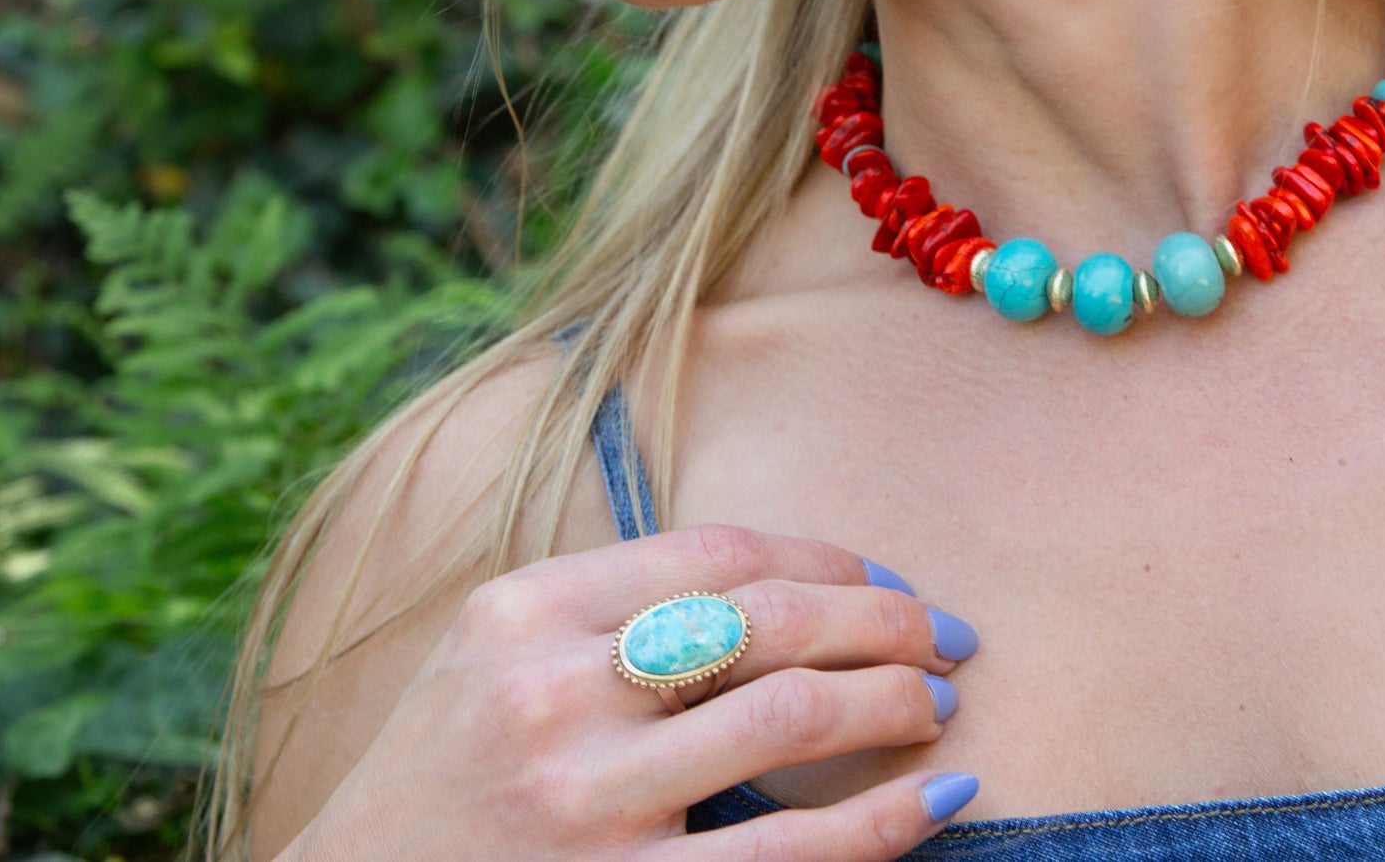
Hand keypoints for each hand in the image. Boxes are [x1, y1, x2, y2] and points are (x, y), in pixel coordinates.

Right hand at [290, 522, 979, 859]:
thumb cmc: (438, 779)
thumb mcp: (490, 658)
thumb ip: (604, 609)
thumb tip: (776, 587)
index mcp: (524, 610)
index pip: (715, 552)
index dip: (824, 559)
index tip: (885, 579)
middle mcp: (552, 691)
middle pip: (766, 620)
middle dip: (882, 622)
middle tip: (947, 636)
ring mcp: (585, 802)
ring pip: (789, 717)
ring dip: (894, 703)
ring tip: (942, 706)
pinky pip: (788, 856)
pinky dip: (884, 822)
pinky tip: (937, 802)